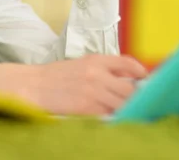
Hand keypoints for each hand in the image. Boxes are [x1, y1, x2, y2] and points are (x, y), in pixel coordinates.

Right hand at [0, 54, 147, 115]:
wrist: (32, 86)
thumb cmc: (55, 77)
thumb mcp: (81, 65)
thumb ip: (103, 69)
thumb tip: (127, 78)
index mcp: (96, 60)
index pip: (127, 63)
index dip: (140, 72)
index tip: (145, 79)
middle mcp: (97, 74)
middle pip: (129, 89)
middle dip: (136, 97)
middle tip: (140, 102)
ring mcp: (93, 91)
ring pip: (122, 104)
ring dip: (126, 109)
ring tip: (128, 112)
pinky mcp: (87, 108)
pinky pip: (108, 114)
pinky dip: (113, 117)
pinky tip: (112, 118)